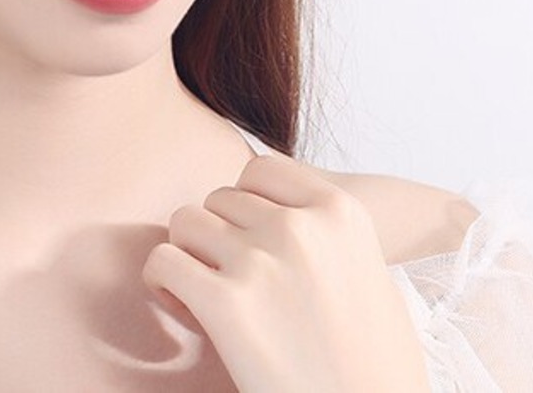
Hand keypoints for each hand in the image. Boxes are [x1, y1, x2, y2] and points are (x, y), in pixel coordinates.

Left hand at [142, 152, 429, 392]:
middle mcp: (300, 227)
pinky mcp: (224, 303)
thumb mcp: (365, 271)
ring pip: (184, 222)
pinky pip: (162, 261)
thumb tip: (266, 208)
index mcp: (341, 212)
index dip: (246, 205)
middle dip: (218, 237)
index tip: (253, 241)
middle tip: (234, 282)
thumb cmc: (370, 362)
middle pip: (219, 199)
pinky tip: (189, 311)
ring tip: (210, 296)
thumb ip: (321, 231)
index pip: (260, 170)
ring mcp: (260, 262)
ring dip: (189, 256)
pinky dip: (163, 284)